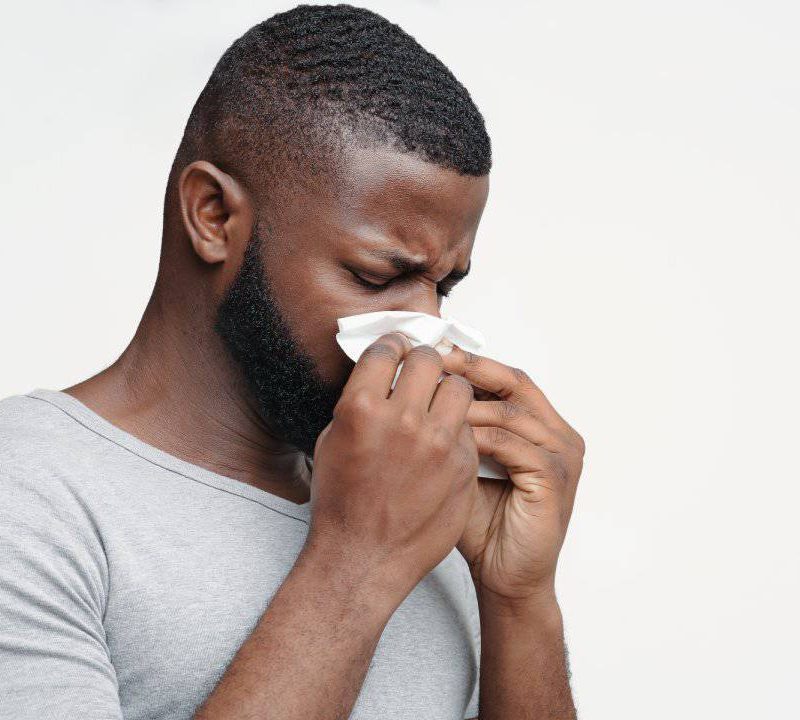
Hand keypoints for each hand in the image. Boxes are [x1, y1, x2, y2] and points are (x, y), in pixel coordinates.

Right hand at [306, 333, 479, 609]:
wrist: (364, 558)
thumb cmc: (341, 503)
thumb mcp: (333, 441)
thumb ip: (360, 403)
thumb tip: (383, 375)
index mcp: (362, 408)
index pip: (388, 349)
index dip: (393, 345)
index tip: (398, 348)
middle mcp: (404, 420)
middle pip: (429, 360)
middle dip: (424, 361)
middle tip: (421, 371)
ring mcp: (438, 444)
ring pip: (459, 388)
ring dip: (448, 391)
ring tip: (438, 405)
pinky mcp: (462, 465)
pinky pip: (467, 428)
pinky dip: (456, 430)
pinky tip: (443, 444)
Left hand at [441, 347, 584, 607]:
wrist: (506, 578)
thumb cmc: (484, 526)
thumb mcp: (465, 465)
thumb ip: (456, 430)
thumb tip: (416, 391)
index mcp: (542, 428)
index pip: (506, 380)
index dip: (469, 364)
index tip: (430, 353)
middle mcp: (559, 435)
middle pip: (514, 382)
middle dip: (469, 369)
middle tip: (431, 360)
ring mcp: (562, 456)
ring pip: (511, 411)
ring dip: (467, 404)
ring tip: (428, 398)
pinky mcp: (554, 479)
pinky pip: (513, 444)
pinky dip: (479, 436)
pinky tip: (448, 434)